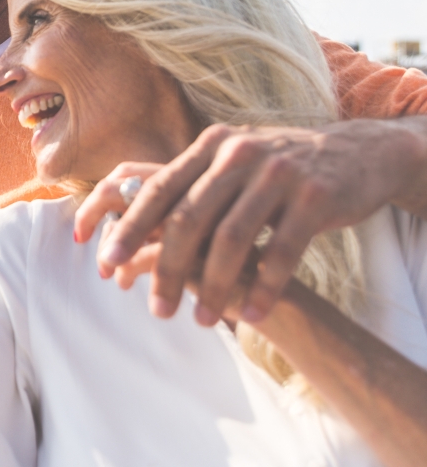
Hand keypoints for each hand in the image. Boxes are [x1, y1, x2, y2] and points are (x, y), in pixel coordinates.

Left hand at [75, 118, 426, 325]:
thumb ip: (191, 187)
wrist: (358, 153)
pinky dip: (264, 289)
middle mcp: (239, 154)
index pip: (159, 187)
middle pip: (189, 219)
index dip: (129, 226)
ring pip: (232, 240)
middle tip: (158, 309)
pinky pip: (281, 252)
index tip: (108, 261)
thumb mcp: (233, 163)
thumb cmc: (279, 169)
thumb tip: (128, 222)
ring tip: (204, 321)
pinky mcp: (315, 197)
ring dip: (214, 287)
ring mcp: (278, 173)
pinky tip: (253, 316)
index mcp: (211, 146)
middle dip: (167, 269)